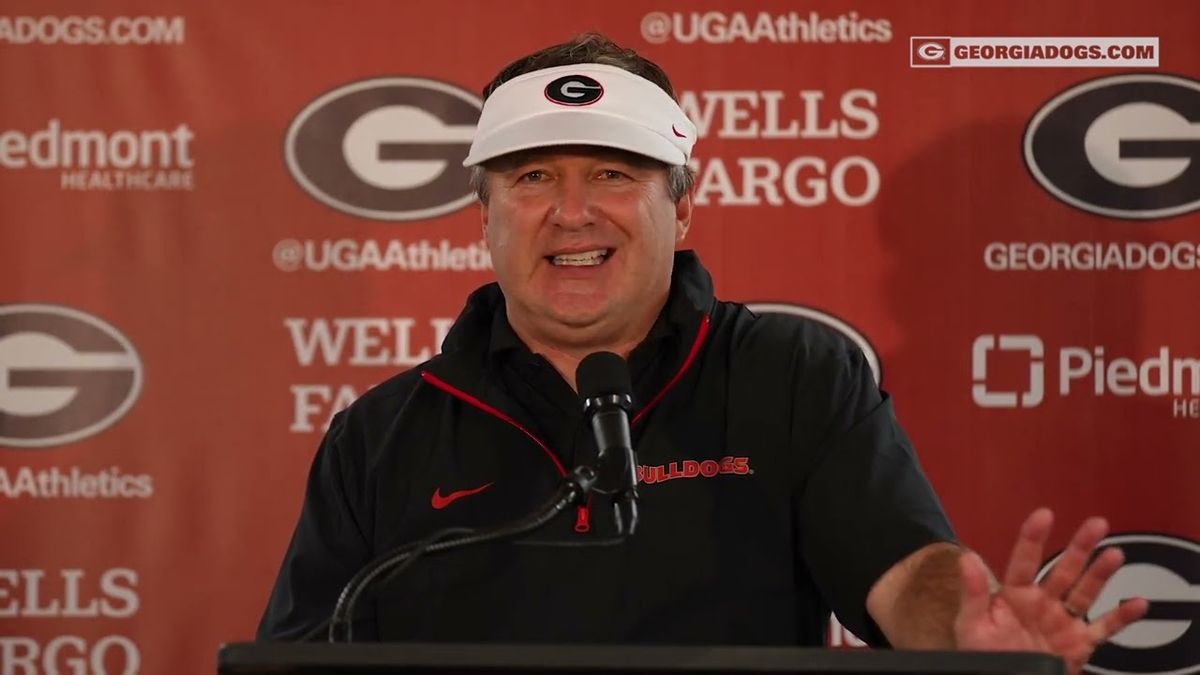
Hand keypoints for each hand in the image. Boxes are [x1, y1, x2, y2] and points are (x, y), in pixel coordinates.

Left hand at [954, 508, 1148, 673]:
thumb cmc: (983, 655)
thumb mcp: (971, 625)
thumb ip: (974, 593)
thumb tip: (966, 557)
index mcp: (1014, 595)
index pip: (1024, 561)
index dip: (1033, 537)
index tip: (1045, 514)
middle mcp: (1042, 602)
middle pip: (1064, 570)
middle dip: (1080, 547)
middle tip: (1097, 523)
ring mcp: (1062, 621)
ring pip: (1085, 592)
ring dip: (1101, 574)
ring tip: (1116, 554)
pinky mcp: (1079, 643)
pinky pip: (1104, 629)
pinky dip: (1122, 617)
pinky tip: (1139, 603)